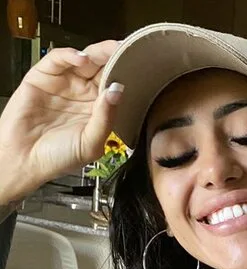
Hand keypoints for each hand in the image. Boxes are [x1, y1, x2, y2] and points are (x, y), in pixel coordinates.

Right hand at [0, 40, 122, 202]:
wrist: (24, 161)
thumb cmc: (58, 159)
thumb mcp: (90, 144)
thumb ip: (105, 118)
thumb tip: (118, 90)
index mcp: (97, 110)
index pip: (114, 85)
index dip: (125, 74)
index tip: (140, 66)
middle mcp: (81, 94)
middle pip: (101, 68)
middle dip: (114, 57)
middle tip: (126, 48)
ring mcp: (63, 83)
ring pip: (83, 60)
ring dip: (97, 53)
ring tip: (109, 51)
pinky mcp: (42, 76)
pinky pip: (58, 59)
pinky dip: (70, 55)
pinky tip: (81, 60)